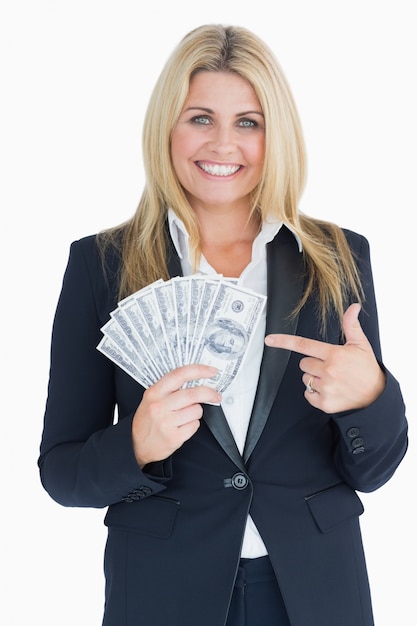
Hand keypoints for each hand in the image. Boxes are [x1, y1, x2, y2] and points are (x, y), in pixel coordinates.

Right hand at [132, 364, 220, 466]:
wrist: (135, 445)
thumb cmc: (147, 419)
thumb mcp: (152, 398)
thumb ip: (170, 388)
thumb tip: (197, 379)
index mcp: (154, 392)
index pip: (179, 375)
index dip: (199, 370)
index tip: (211, 371)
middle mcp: (159, 406)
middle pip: (193, 394)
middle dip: (209, 393)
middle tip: (216, 395)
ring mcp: (166, 423)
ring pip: (196, 410)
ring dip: (196, 412)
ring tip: (185, 416)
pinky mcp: (174, 438)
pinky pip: (195, 425)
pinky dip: (193, 425)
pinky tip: (182, 426)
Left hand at [264, 303, 385, 412]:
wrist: (375, 395)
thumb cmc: (366, 369)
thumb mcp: (360, 344)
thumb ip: (351, 325)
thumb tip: (353, 308)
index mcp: (334, 354)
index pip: (303, 345)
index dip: (284, 341)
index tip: (270, 339)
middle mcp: (328, 371)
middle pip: (303, 363)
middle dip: (313, 364)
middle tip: (330, 367)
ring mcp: (325, 388)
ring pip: (305, 379)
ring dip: (315, 379)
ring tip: (332, 379)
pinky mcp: (324, 402)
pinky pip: (307, 394)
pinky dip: (315, 393)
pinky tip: (330, 390)